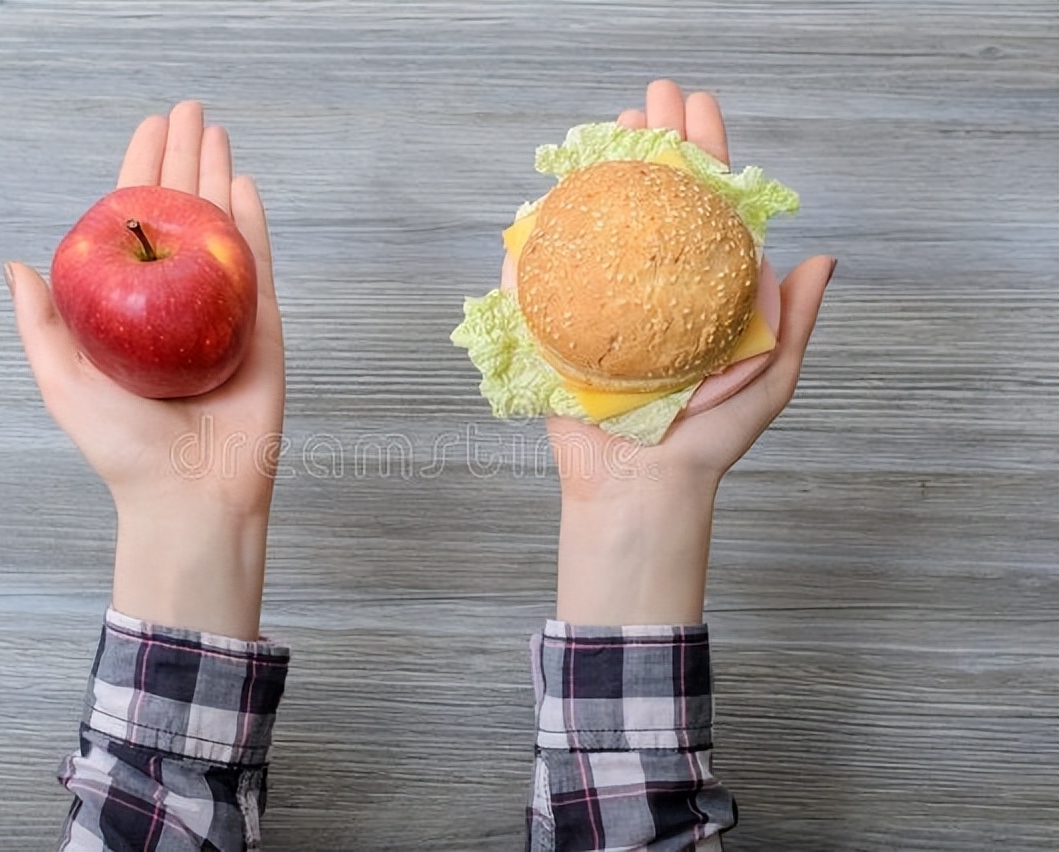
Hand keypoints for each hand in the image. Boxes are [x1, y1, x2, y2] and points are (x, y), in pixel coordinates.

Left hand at [6, 101, 281, 638]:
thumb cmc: (124, 449)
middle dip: (183, 157)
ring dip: (218, 175)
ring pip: (221, 227)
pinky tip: (245, 184)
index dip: (138, 172)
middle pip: (181, 212)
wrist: (191, 494)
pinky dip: (254, 224)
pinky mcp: (263, 328)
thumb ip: (43, 324)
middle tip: (187, 109)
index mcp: (134, 308)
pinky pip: (259, 265)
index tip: (144, 129)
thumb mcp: (63, 381)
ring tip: (214, 129)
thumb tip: (16, 265)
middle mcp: (178, 301)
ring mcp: (224, 311)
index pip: (134, 224)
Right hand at [520, 80, 834, 624]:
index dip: (704, 153)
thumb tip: (821, 257)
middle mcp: (654, 290)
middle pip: (652, 202)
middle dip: (650, 145)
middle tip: (646, 99)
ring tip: (598, 139)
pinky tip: (538, 213)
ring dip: (597, 179)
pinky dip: (534, 249)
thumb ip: (792, 320)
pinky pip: (543, 286)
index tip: (694, 106)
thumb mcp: (769, 378)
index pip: (707, 207)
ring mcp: (604, 308)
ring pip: (599, 229)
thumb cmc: (708, 441)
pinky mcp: (561, 335)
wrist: (644, 490)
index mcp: (702, 292)